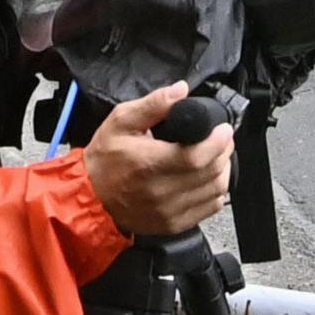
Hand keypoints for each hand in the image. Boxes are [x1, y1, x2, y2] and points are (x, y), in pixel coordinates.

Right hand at [83, 82, 233, 239]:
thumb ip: (153, 104)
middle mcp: (161, 191)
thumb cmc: (105, 158)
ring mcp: (169, 212)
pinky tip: (208, 177)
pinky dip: (215, 191)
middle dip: (223, 151)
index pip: (196, 157)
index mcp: (148, 163)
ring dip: (222, 170)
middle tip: (222, 137)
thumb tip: (180, 90)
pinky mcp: (173, 224)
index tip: (223, 129)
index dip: (217, 142)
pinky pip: (208, 209)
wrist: (91, 197)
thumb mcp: (121, 121)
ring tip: (217, 155)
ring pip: (214, 192)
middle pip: (210, 174)